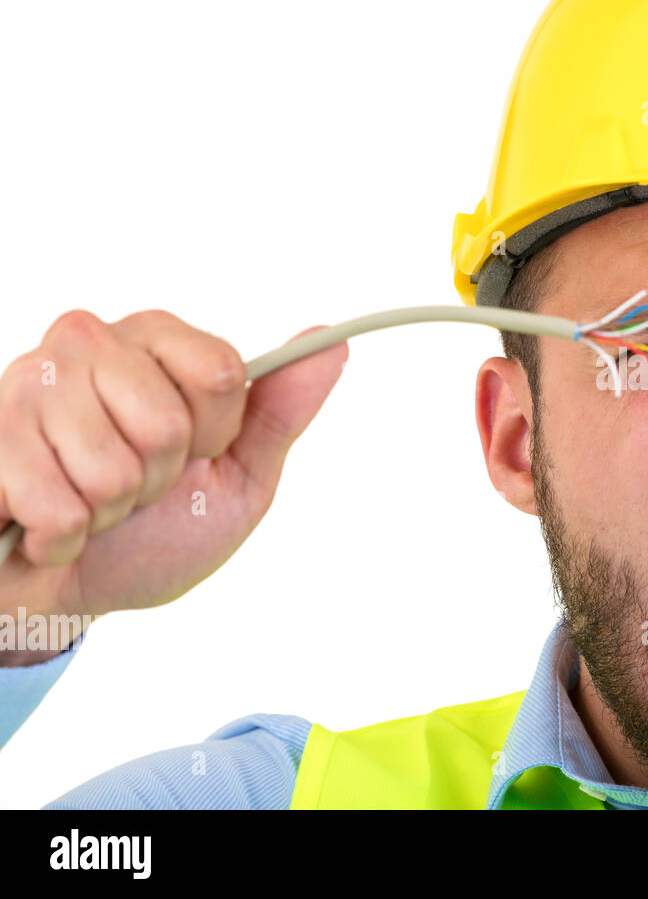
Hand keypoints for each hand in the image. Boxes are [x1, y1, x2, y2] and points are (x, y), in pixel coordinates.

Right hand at [0, 309, 346, 661]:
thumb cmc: (156, 531)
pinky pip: (57, 504)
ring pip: (111, 466)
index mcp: (160, 342)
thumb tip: (332, 342)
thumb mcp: (238, 475)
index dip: (215, 433)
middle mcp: (93, 342)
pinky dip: (62, 534)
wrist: (66, 589)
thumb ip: (280, 410)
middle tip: (137, 486)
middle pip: (168, 422)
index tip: (197, 451)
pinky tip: (47, 522)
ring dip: (108, 509)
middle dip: (159, 478)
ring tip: (91, 501)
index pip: (219, 372)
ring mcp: (31, 382)